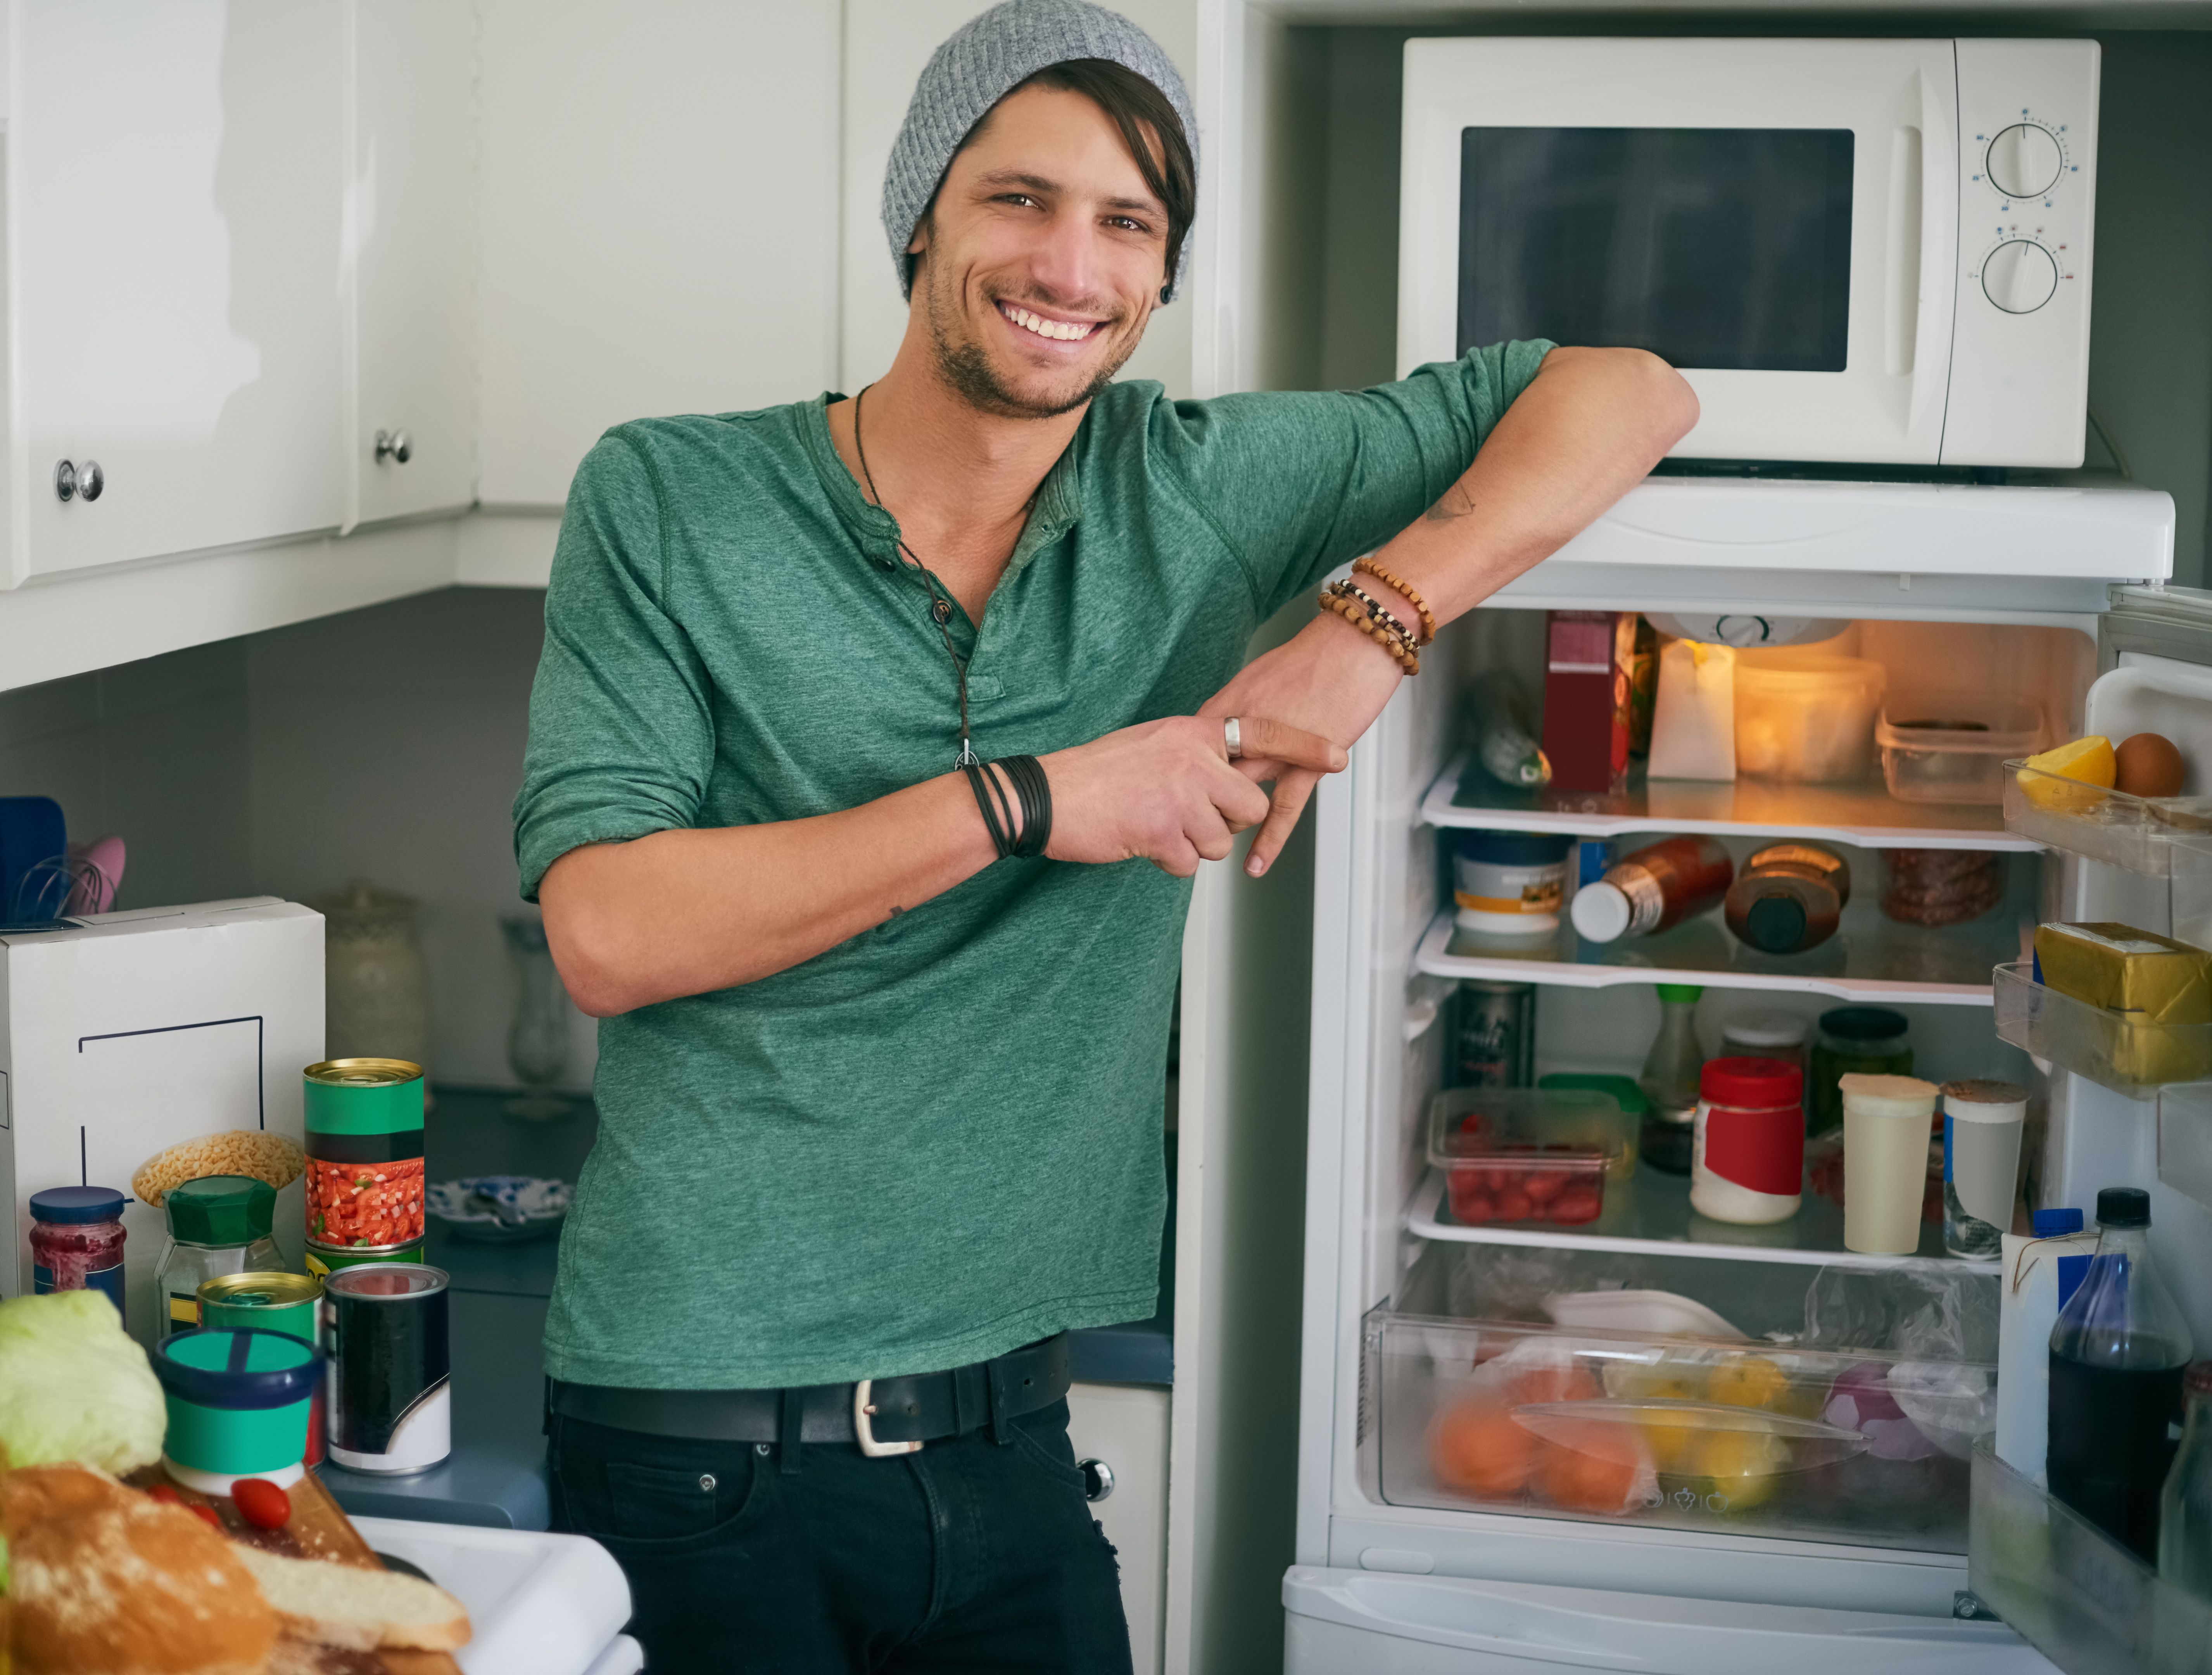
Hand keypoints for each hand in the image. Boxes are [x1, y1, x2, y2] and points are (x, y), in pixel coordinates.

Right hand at [1039, 715, 1346, 877]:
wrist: (1049, 797)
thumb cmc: (1096, 775)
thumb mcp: (1152, 745)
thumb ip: (1193, 755)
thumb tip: (1228, 776)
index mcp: (1191, 732)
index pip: (1262, 731)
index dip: (1304, 746)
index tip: (1338, 757)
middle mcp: (1192, 758)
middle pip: (1250, 806)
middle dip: (1227, 823)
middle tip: (1188, 818)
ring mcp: (1178, 795)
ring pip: (1220, 841)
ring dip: (1192, 845)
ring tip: (1153, 826)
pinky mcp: (1162, 831)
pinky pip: (1188, 863)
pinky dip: (1166, 861)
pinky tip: (1139, 839)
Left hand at [1200, 611, 1405, 877]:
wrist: (1355, 643)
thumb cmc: (1314, 657)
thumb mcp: (1260, 678)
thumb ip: (1238, 710)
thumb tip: (1223, 730)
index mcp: (1228, 706)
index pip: (1190, 752)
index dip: (1181, 777)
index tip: (1172, 794)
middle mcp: (1243, 729)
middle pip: (1205, 779)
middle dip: (1194, 804)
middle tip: (1186, 824)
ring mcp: (1272, 747)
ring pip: (1235, 796)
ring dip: (1225, 820)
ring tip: (1212, 844)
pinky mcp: (1305, 762)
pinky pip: (1282, 809)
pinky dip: (1267, 841)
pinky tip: (1254, 866)